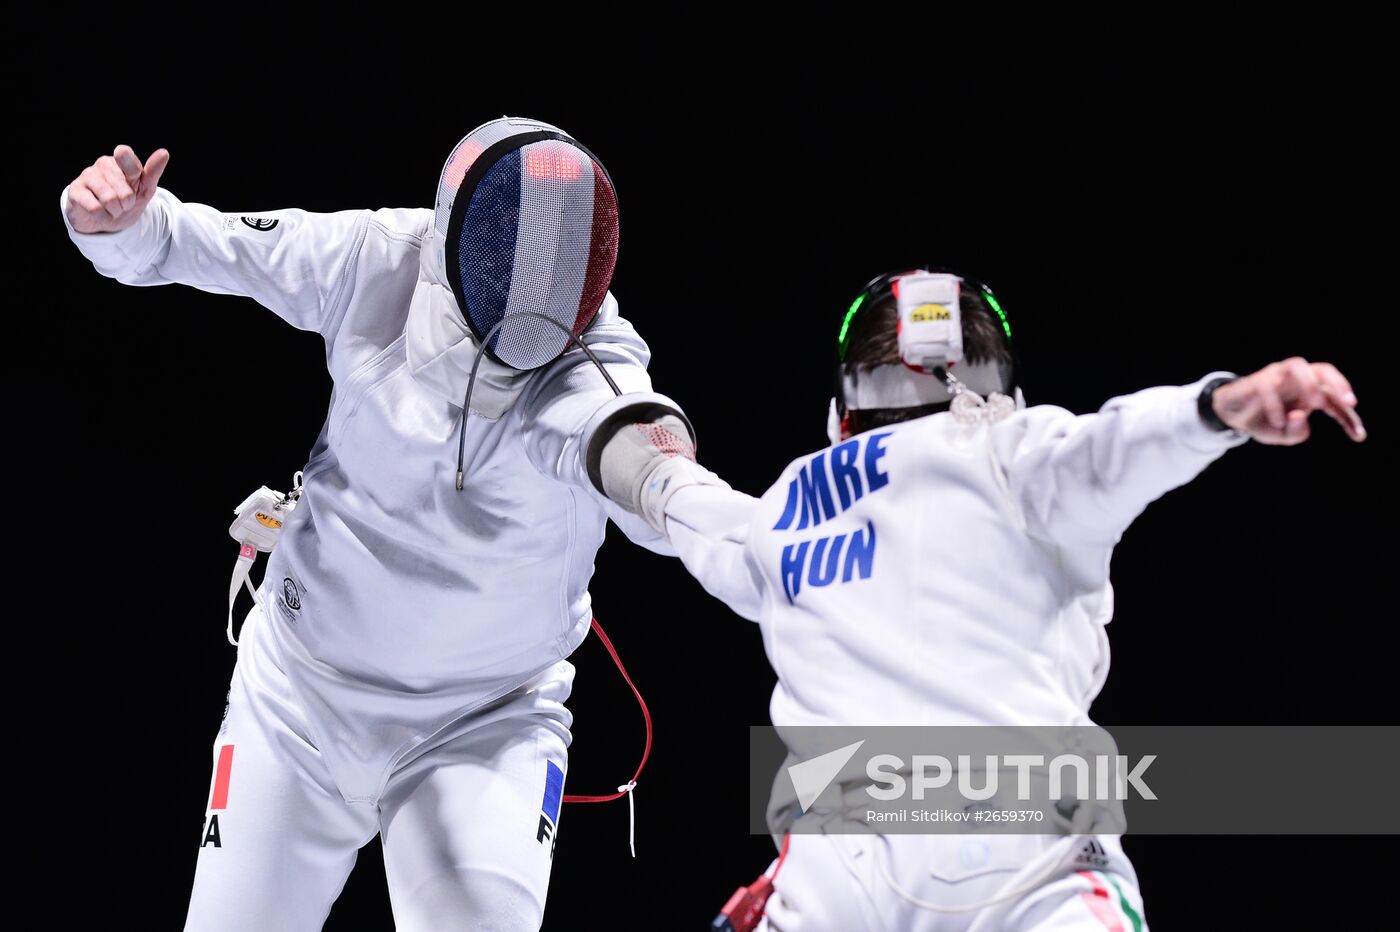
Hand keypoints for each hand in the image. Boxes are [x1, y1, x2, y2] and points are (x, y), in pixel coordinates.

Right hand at [65, 145, 169, 233]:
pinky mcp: (75, 191)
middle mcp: (102, 164)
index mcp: (120, 160)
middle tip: (123, 203)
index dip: (133, 175)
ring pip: (109, 200)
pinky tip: (101, 213)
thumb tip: (164, 152)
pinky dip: (103, 216)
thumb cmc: (126, 200)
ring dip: (115, 211)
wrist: (104, 219)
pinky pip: (95, 208)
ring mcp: (87, 176)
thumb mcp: (144, 188)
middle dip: (127, 204)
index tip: (133, 180)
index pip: (126, 155)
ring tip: (112, 208)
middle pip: (124, 191)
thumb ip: (153, 171)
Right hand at [1212, 357, 1364, 444]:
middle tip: (1349, 402)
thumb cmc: (1263, 422)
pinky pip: (1266, 386)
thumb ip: (1296, 431)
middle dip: (1338, 383)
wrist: (1230, 416)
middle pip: (1322, 369)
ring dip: (1308, 383)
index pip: (1334, 398)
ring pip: (1297, 365)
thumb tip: (1299, 414)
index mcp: (1308, 392)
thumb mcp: (1282, 435)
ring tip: (1313, 405)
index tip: (1358, 436)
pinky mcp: (1255, 380)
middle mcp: (1295, 380)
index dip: (1348, 416)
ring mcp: (1274, 376)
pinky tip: (1278, 422)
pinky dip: (1275, 404)